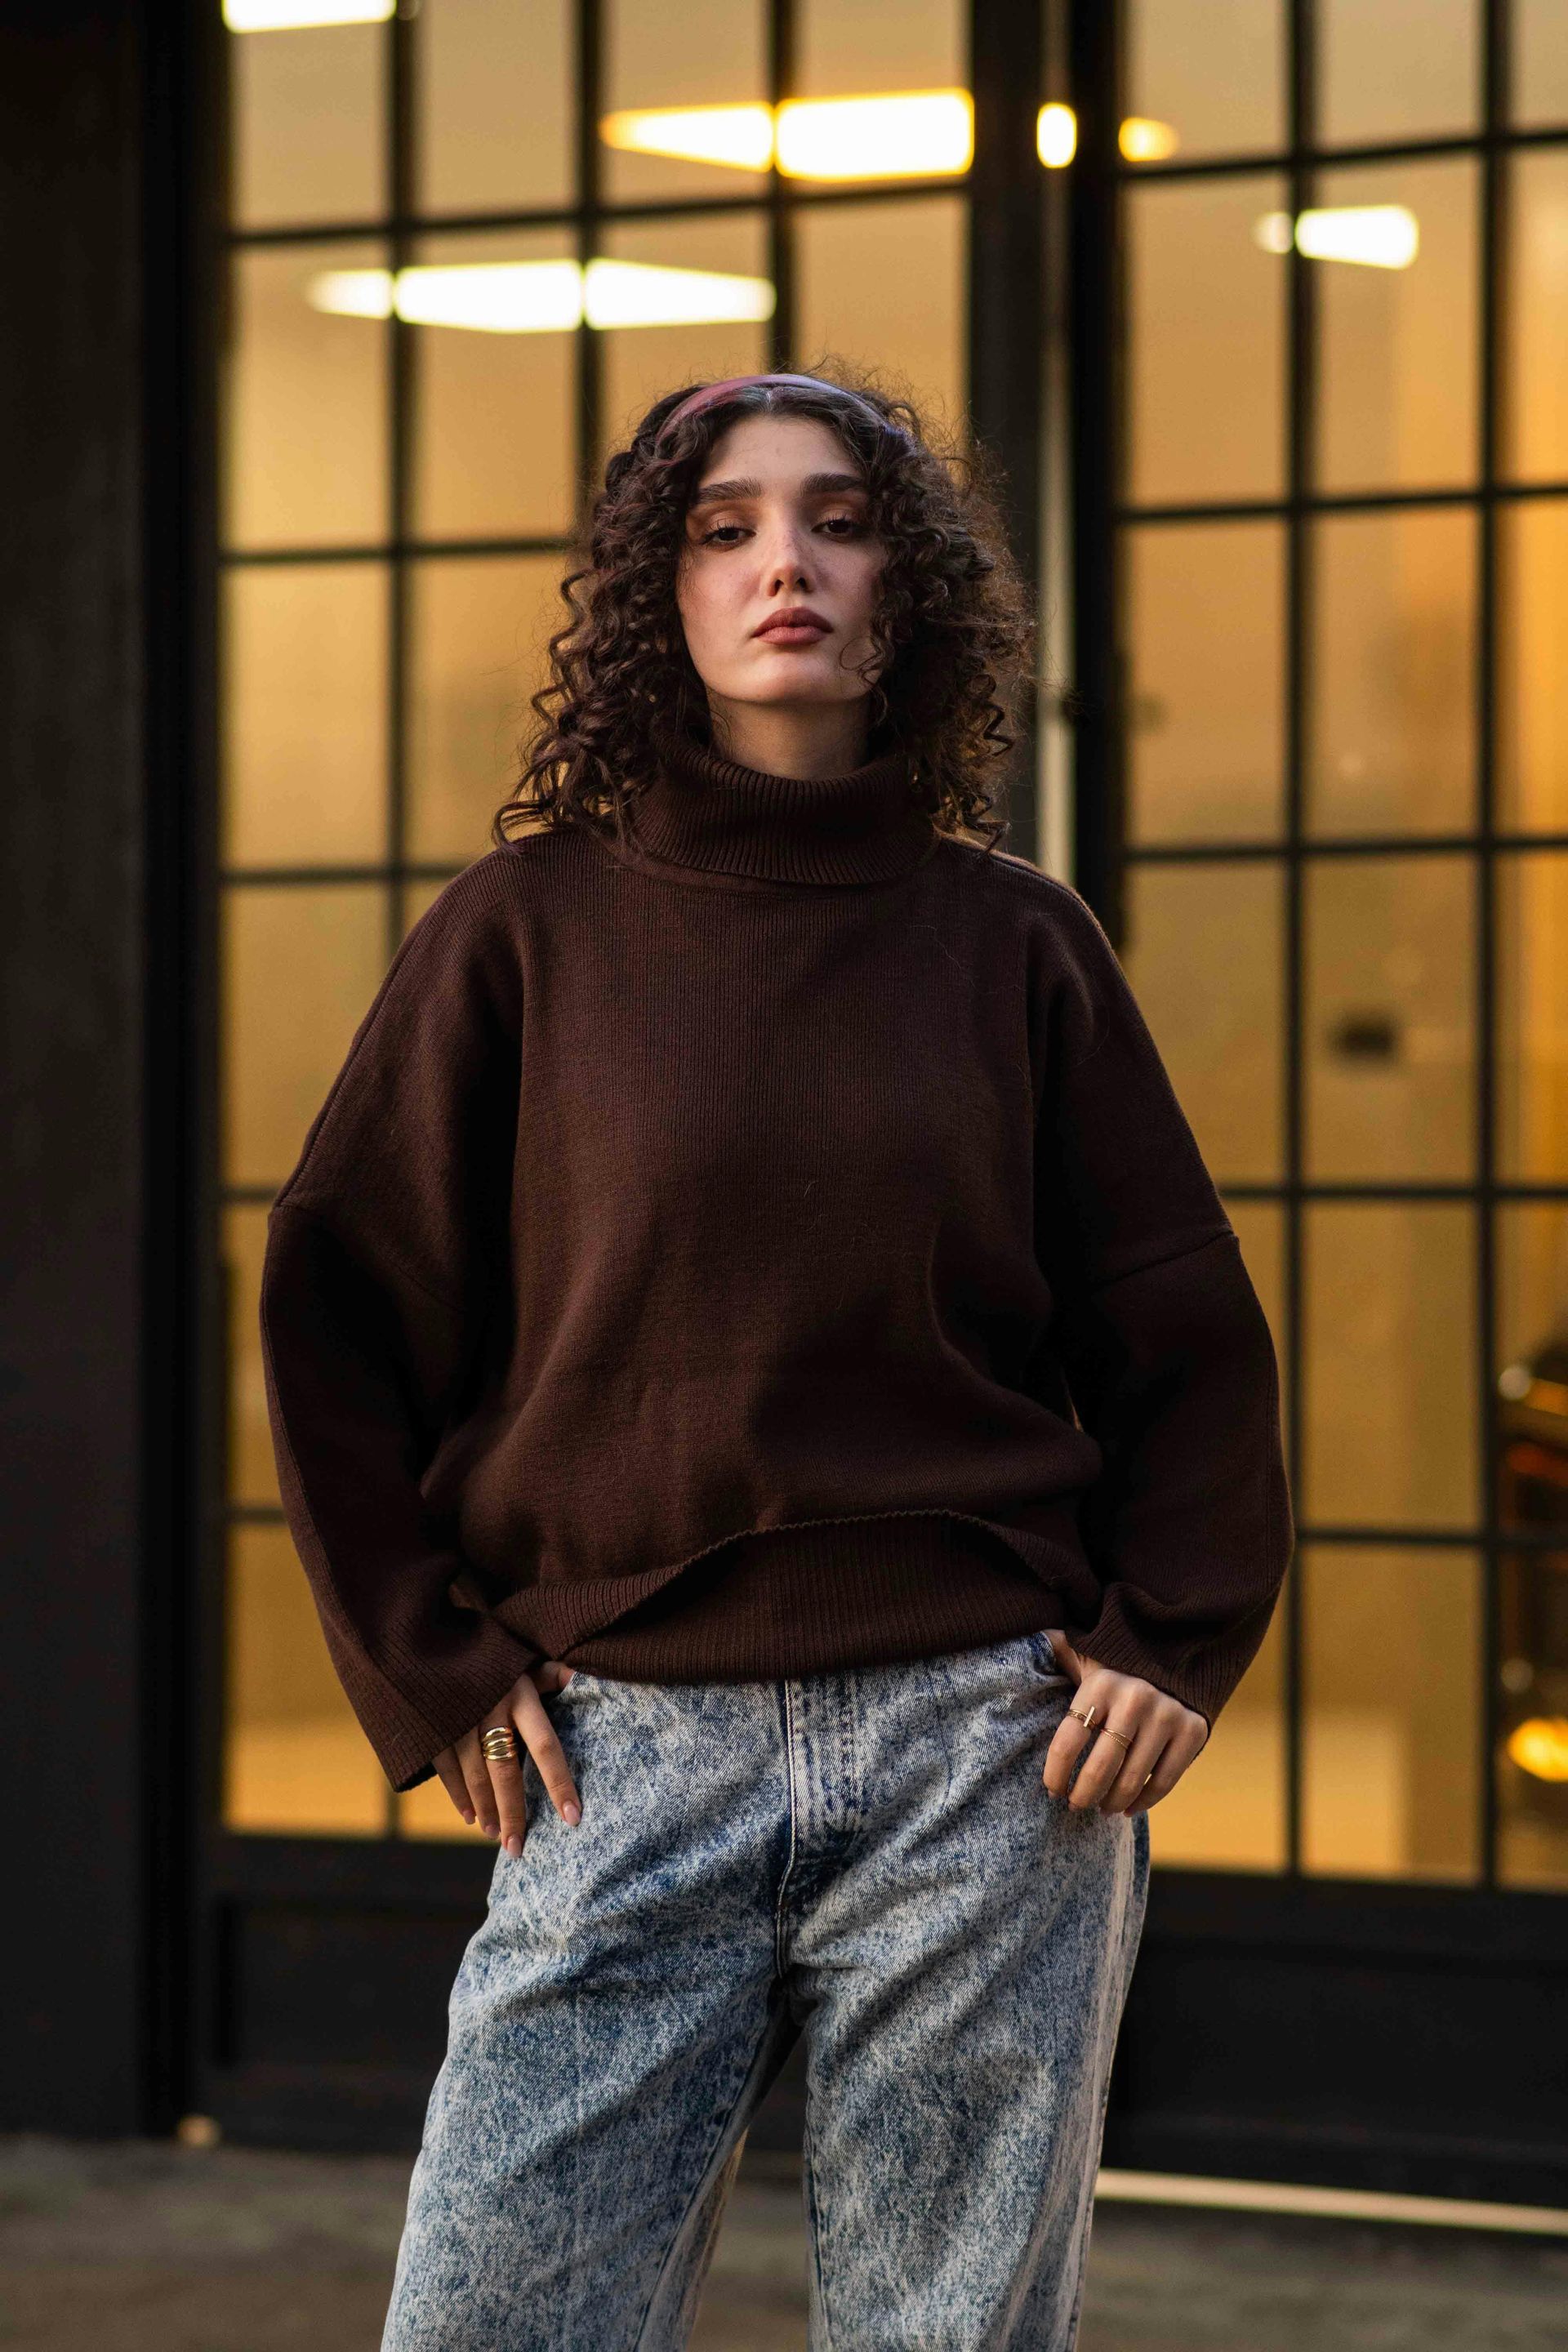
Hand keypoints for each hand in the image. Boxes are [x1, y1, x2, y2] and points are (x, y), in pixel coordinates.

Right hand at [432, 1658, 582, 1854]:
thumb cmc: (480, 1649)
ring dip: (487, 1811)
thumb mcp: (515, 1655)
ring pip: (476, 1779)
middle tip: (520, 1848)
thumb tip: (579, 1675)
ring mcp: (456, 1724)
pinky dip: (460, 1798)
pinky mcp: (429, 1732)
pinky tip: (471, 1817)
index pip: (546, 1747)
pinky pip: (448, 1774)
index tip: (573, 1817)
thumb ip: (546, 1672)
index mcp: (518, 1695)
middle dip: (515, 1814)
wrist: (418, 1635)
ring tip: (497, 1835)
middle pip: (507, 1773)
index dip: (560, 1784)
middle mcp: (489, 1713)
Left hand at [1040, 1630, 1208, 1814]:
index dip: (1055, 1774)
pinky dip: (1143, 1802)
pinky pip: (1164, 1782)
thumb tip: (1025, 1645)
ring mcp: (1167, 1716)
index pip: (1067, 1742)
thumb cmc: (1119, 1666)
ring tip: (1102, 1807)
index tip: (1052, 1790)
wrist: (1181, 1650)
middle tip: (1076, 1805)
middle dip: (1083, 1796)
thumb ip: (1058, 1652)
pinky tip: (1128, 1807)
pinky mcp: (1193, 1731)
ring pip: (1132, 1780)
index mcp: (1100, 1683)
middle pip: (1100, 1768)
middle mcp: (1134, 1699)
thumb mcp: (1086, 1654)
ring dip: (1112, 1802)